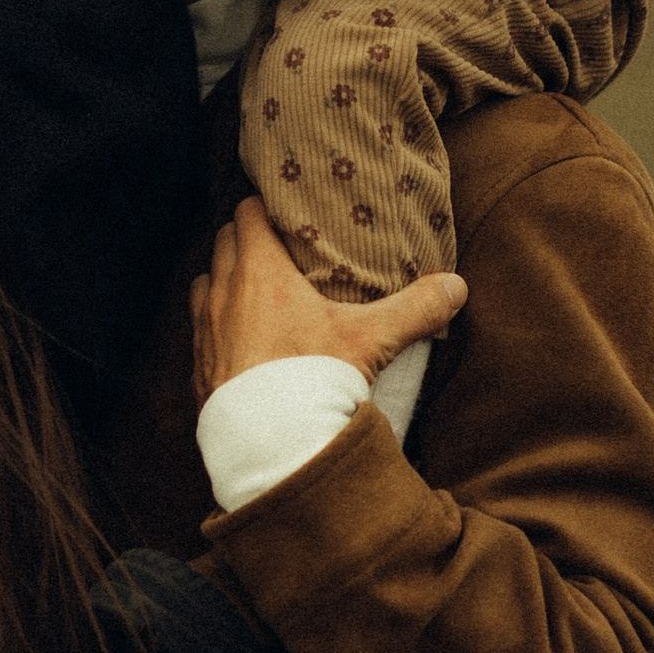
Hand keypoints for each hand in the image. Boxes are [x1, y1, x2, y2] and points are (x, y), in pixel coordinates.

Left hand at [189, 197, 467, 401]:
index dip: (262, 207)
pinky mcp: (197, 369)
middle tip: (275, 248)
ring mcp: (204, 331)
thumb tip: (456, 287)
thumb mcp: (370, 341)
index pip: (246, 213)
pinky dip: (214, 328)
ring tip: (252, 294)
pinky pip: (198, 333)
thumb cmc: (313, 381)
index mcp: (259, 272)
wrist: (269, 445)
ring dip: (223, 282)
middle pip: (223, 242)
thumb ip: (415, 309)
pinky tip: (238, 344)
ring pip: (204, 284)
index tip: (282, 211)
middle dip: (244, 239)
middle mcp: (224, 294)